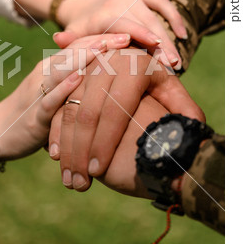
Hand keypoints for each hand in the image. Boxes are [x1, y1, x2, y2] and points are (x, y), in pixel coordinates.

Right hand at [0, 34, 130, 159]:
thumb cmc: (36, 111)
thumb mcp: (58, 92)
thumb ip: (78, 80)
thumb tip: (110, 73)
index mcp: (54, 67)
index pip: (80, 45)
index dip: (104, 37)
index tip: (131, 31)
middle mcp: (45, 73)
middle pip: (74, 52)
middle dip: (101, 42)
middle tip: (128, 34)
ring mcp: (38, 91)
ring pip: (61, 69)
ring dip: (84, 57)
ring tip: (106, 47)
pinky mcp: (34, 115)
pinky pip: (49, 99)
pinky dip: (63, 88)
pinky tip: (78, 78)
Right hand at [48, 48, 203, 191]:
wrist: (137, 64)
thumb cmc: (160, 88)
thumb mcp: (175, 96)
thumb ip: (185, 112)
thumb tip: (188, 133)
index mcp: (136, 65)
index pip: (116, 107)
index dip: (105, 141)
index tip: (98, 171)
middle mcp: (108, 61)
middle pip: (88, 109)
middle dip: (82, 149)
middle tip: (79, 182)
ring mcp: (88, 66)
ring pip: (69, 108)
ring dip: (66, 146)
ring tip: (68, 177)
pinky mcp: (73, 75)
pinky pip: (58, 104)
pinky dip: (56, 131)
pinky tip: (56, 155)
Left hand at [55, 0, 187, 68]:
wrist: (87, 6)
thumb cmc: (83, 29)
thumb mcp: (74, 34)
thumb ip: (69, 39)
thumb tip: (58, 39)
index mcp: (105, 13)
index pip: (126, 24)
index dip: (142, 36)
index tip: (158, 48)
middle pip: (145, 24)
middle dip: (161, 45)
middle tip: (174, 64)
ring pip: (156, 17)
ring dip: (170, 38)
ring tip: (178, 60)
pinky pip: (163, 3)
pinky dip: (173, 18)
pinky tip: (183, 34)